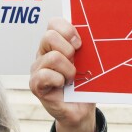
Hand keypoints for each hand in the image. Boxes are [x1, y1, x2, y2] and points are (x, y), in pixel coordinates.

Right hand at [29, 17, 96, 131]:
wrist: (81, 109)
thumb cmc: (84, 82)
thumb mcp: (88, 61)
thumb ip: (86, 46)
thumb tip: (96, 32)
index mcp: (56, 42)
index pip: (53, 23)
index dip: (68, 30)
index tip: (80, 43)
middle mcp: (43, 52)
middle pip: (49, 36)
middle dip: (68, 49)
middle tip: (75, 61)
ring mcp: (37, 68)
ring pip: (52, 57)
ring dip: (68, 69)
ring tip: (71, 78)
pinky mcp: (35, 84)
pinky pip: (44, 75)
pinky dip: (59, 80)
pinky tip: (63, 85)